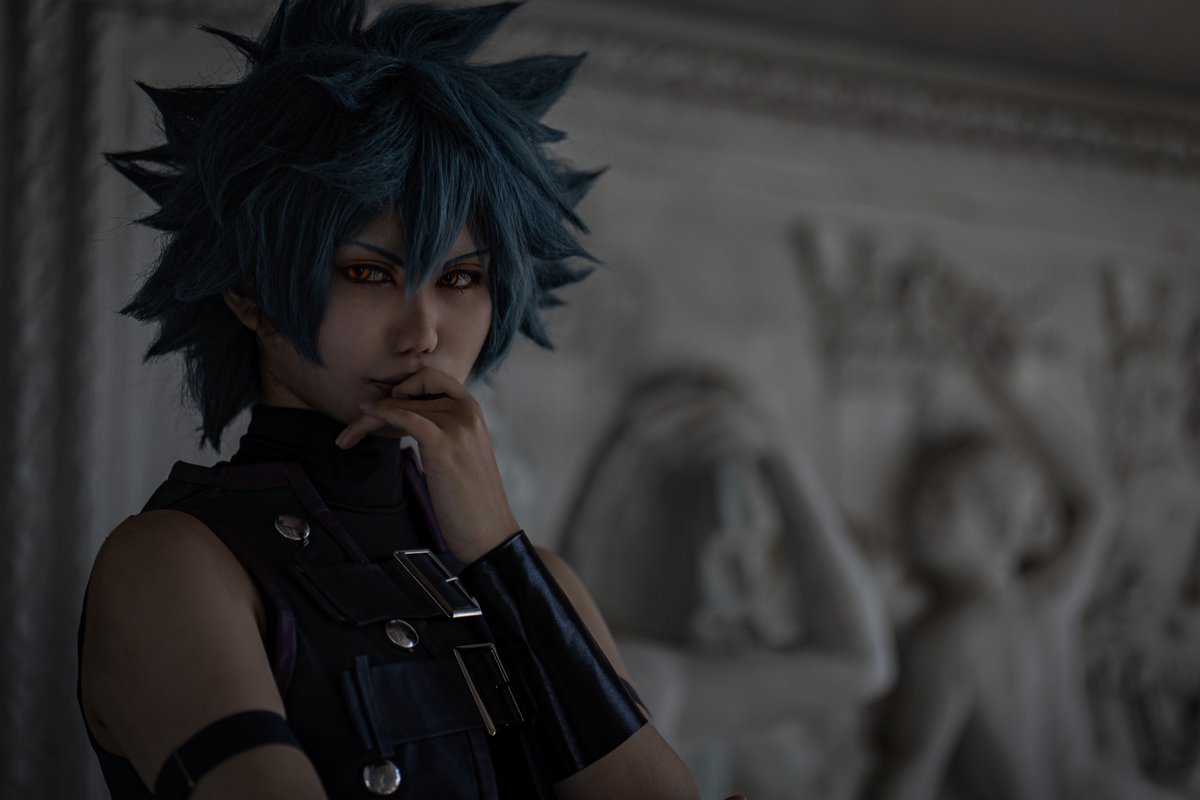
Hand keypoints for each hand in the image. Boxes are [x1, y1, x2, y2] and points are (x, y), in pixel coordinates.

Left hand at [334, 366, 518, 563]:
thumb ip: (444, 431)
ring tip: (347, 436)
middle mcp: (467, 411)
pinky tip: (363, 418)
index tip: (385, 404)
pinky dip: (381, 415)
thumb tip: (409, 420)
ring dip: (369, 418)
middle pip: (410, 394)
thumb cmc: (472, 500)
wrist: (489, 532)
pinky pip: (405, 417)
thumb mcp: (462, 454)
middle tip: (352, 429)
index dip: (405, 384)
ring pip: (402, 406)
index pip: (433, 377)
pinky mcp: (443, 444)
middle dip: (378, 408)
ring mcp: (456, 425)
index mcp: (473, 410)